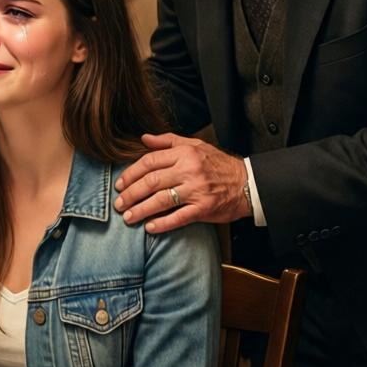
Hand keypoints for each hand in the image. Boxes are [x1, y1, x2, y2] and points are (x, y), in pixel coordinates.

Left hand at [114, 132, 250, 232]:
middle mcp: (189, 170)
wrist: (247, 183)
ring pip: (161, 200)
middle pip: (151, 181)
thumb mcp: (195, 145)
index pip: (150, 161)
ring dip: (141, 210)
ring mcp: (196, 190)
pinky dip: (162, 224)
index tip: (120, 184)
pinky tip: (149, 228)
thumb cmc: (218, 164)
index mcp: (184, 153)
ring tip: (128, 217)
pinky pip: (178, 217)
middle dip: (131, 193)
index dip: (131, 173)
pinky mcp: (204, 208)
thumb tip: (144, 138)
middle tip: (119, 203)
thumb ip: (168, 141)